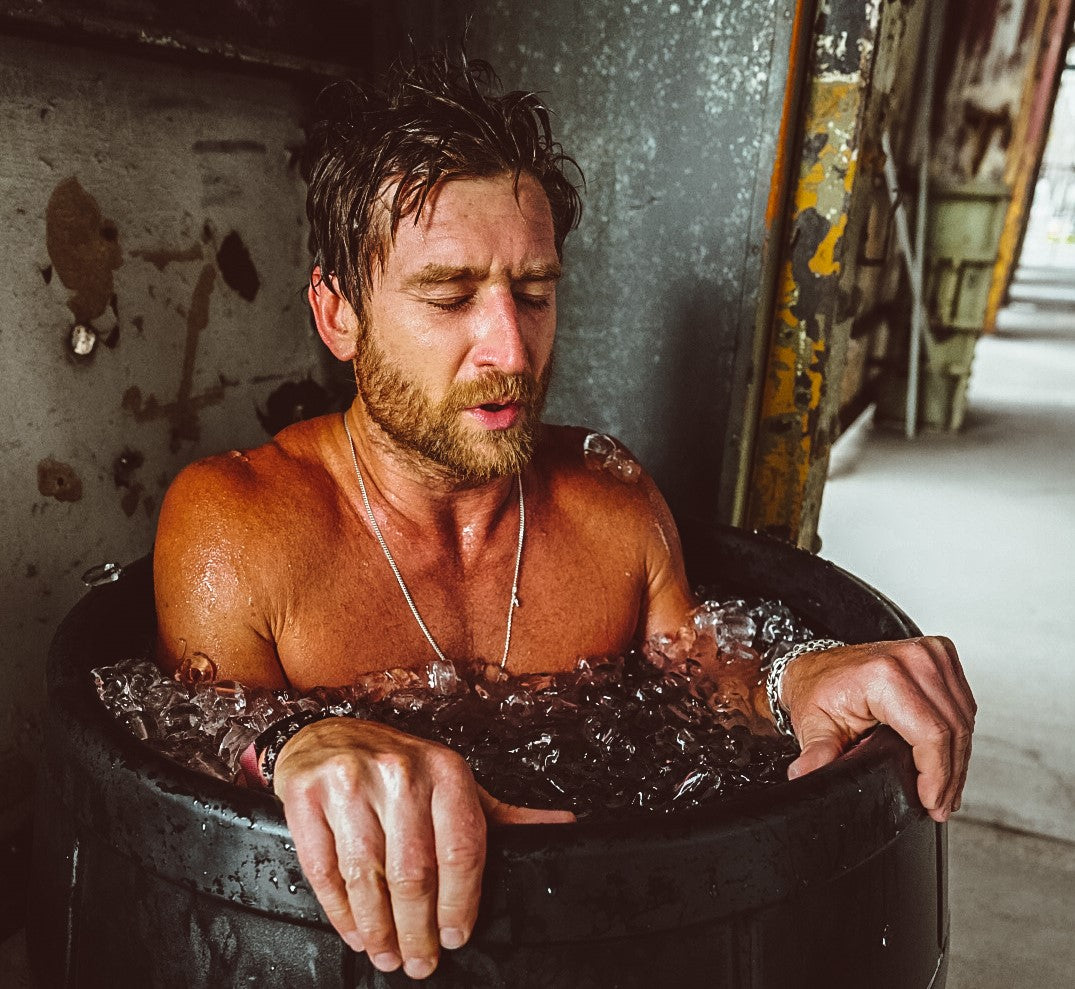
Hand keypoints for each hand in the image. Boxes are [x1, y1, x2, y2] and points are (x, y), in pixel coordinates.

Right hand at [272, 718, 574, 979]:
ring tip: (388, 953)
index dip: (461, 903)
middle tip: (420, 962)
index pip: (462, 849)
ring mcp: (350, 782)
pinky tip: (354, 931)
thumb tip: (565, 826)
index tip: (456, 938)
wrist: (328, 737)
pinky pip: (324, 869)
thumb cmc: (401, 768)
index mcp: (445, 770)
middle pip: (414, 871)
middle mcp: (400, 772)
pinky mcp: (307, 795)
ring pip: (367, 875)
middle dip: (418, 928)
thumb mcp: (454, 783)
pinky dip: (340, 911)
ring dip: (378, 928)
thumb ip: (505, 813)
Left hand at [779, 636, 975, 821]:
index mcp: (884, 674)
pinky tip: (949, 758)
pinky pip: (963, 704)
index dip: (936, 775)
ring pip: (963, 719)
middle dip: (950, 776)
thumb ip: (816, 754)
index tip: (932, 803)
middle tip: (941, 806)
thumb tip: (804, 776)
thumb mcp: (815, 726)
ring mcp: (930, 653)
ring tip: (947, 790)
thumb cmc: (820, 692)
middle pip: (952, 729)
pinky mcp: (940, 655)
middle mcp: (913, 657)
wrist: (822, 667)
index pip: (930, 733)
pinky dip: (959, 735)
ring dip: (959, 759)